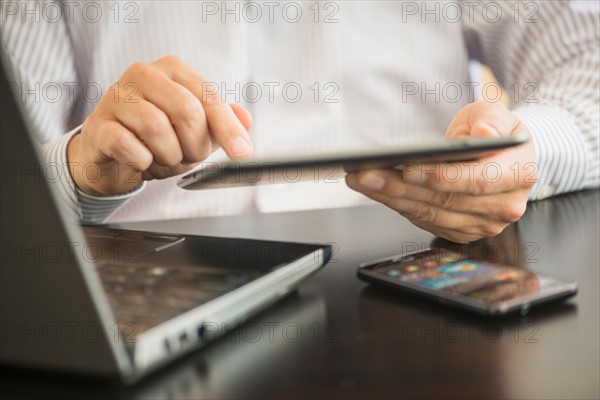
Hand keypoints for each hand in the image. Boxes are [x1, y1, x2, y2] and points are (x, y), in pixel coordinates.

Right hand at [67, 55, 252, 195]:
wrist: (112, 158)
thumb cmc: (156, 139)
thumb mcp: (196, 132)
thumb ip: (221, 123)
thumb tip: (245, 119)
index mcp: (172, 69)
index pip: (208, 97)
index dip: (228, 128)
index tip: (243, 153)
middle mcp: (142, 74)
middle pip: (186, 111)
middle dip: (195, 145)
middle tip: (188, 156)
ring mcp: (115, 97)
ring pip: (157, 128)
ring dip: (168, 156)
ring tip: (162, 157)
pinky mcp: (98, 125)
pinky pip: (129, 146)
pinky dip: (143, 162)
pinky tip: (140, 160)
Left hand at [346, 101, 538, 243]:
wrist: (501, 156)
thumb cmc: (493, 131)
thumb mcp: (495, 112)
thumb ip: (492, 120)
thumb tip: (485, 135)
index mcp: (520, 173)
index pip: (479, 181)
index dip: (442, 177)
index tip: (408, 169)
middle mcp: (505, 206)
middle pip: (446, 201)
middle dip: (400, 187)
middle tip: (365, 174)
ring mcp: (484, 224)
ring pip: (430, 214)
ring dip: (390, 198)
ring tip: (361, 180)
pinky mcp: (462, 232)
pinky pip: (424, 220)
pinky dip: (397, 205)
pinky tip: (375, 190)